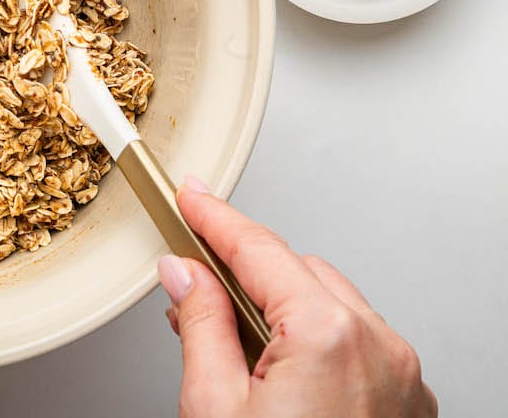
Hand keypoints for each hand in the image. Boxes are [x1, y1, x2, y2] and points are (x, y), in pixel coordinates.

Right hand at [158, 177, 435, 417]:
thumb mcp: (214, 408)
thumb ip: (200, 327)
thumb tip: (184, 277)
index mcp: (328, 336)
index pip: (258, 250)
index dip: (215, 217)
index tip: (191, 196)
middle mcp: (378, 346)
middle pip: (299, 271)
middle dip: (246, 269)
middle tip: (192, 282)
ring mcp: (401, 375)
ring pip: (333, 302)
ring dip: (284, 306)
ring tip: (234, 348)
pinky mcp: (409, 401)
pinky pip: (360, 340)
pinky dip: (318, 339)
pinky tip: (279, 371)